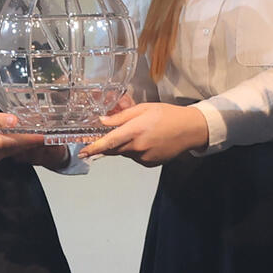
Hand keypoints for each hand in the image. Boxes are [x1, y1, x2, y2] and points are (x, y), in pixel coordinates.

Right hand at [0, 108, 46, 164]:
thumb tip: (16, 120)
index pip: (20, 142)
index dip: (36, 139)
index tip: (50, 136)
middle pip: (19, 148)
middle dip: (33, 142)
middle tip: (48, 133)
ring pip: (12, 151)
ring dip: (24, 144)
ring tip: (37, 134)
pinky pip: (4, 151)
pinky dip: (13, 145)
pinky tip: (17, 137)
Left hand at [78, 102, 208, 166]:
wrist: (190, 129)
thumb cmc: (168, 115)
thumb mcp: (144, 109)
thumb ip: (122, 116)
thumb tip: (103, 122)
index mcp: (135, 131)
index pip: (109, 142)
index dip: (94, 147)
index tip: (83, 151)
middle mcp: (138, 147)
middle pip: (114, 149)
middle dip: (110, 143)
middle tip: (118, 133)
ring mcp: (144, 157)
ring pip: (125, 153)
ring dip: (125, 145)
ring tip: (141, 133)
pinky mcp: (149, 163)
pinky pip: (135, 157)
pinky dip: (136, 150)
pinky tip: (148, 141)